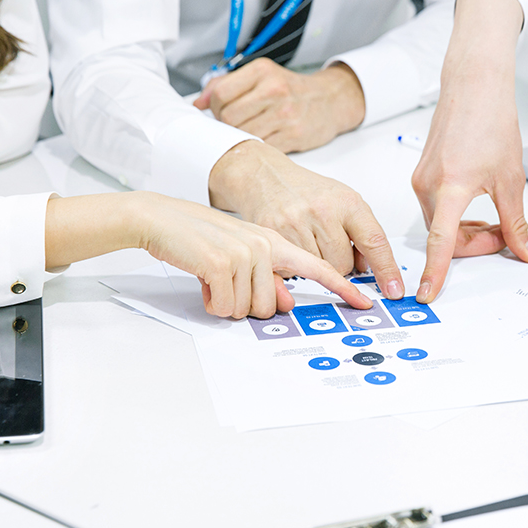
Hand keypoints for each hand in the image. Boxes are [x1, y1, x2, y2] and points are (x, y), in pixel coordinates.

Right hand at [44, 192, 371, 319]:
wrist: (162, 217)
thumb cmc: (200, 236)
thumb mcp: (241, 252)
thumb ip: (269, 275)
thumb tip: (286, 302)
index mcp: (275, 241)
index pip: (318, 267)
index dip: (343, 288)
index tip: (365, 304)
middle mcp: (265, 245)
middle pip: (273, 305)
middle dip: (246, 304)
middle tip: (227, 284)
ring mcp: (244, 253)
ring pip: (248, 309)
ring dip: (226, 303)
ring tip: (213, 278)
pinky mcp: (221, 263)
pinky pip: (225, 306)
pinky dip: (211, 301)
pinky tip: (203, 281)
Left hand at [194, 58, 365, 152]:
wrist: (331, 100)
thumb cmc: (291, 89)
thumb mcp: (262, 76)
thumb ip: (227, 84)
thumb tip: (198, 103)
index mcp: (262, 71)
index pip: (221, 94)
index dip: (216, 107)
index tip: (223, 110)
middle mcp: (274, 90)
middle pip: (229, 117)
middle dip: (227, 124)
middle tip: (237, 123)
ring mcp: (285, 114)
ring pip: (243, 134)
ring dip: (241, 137)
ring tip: (250, 130)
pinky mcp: (294, 135)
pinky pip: (262, 147)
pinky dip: (257, 146)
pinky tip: (264, 138)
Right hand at [208, 140, 404, 299]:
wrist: (266, 176)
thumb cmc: (308, 191)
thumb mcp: (344, 201)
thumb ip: (361, 232)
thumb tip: (369, 268)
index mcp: (347, 202)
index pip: (374, 242)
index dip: (386, 270)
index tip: (394, 290)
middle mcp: (322, 211)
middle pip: (344, 265)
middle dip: (341, 262)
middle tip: (328, 244)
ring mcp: (295, 223)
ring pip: (320, 270)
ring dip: (319, 263)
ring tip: (310, 240)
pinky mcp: (273, 235)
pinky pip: (294, 269)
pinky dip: (297, 264)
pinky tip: (294, 243)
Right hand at [412, 0, 527, 303]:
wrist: (474, 86)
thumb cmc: (491, 120)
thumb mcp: (511, 178)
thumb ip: (514, 221)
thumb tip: (523, 251)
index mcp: (450, 187)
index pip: (442, 241)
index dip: (436, 272)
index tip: (429, 294)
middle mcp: (427, 186)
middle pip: (445, 237)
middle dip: (473, 244)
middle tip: (503, 236)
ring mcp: (421, 180)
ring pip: (440, 224)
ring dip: (465, 231)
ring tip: (494, 216)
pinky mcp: (422, 174)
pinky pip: (436, 209)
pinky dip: (456, 216)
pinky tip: (476, 202)